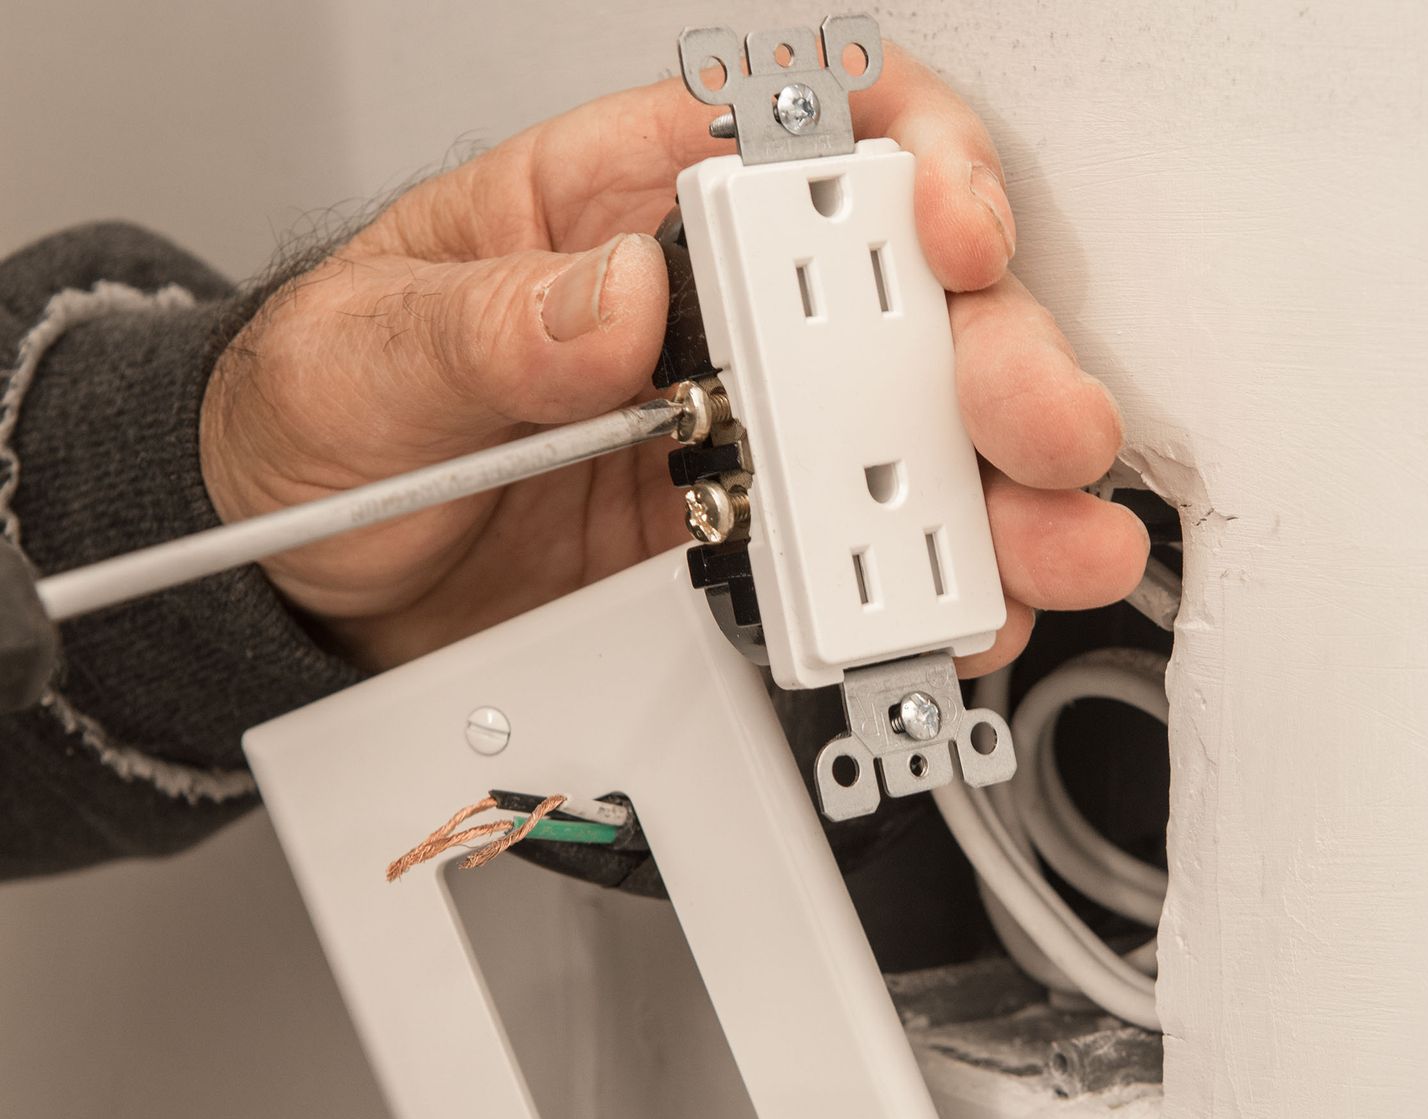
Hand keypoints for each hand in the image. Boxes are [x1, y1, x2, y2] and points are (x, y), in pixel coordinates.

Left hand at [201, 45, 1146, 672]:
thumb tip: (612, 296)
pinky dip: (946, 590)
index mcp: (630, 207)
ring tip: (1051, 540)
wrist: (309, 588)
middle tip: (1035, 418)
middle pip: (909, 299)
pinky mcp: (762, 550)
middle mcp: (722, 317)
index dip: (909, 154)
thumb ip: (488, 323)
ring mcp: (756, 437)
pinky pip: (878, 559)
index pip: (805, 132)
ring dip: (1008, 489)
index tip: (944, 225)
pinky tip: (976, 610)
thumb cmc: (331, 423)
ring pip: (924, 435)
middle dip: (999, 352)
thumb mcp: (368, 354)